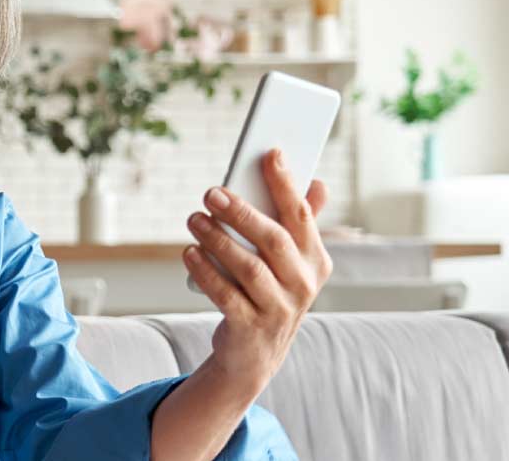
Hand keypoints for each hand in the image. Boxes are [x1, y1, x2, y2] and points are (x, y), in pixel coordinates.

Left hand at [181, 147, 331, 392]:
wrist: (255, 354)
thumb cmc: (270, 292)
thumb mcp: (291, 262)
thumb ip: (302, 223)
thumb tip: (319, 182)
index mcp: (316, 260)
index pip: (302, 216)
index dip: (287, 183)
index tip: (269, 153)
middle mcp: (304, 285)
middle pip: (274, 240)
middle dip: (242, 212)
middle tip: (211, 192)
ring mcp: (279, 309)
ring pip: (249, 268)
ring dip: (217, 240)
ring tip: (194, 219)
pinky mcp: (251, 328)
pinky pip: (226, 295)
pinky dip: (206, 272)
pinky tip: (189, 252)